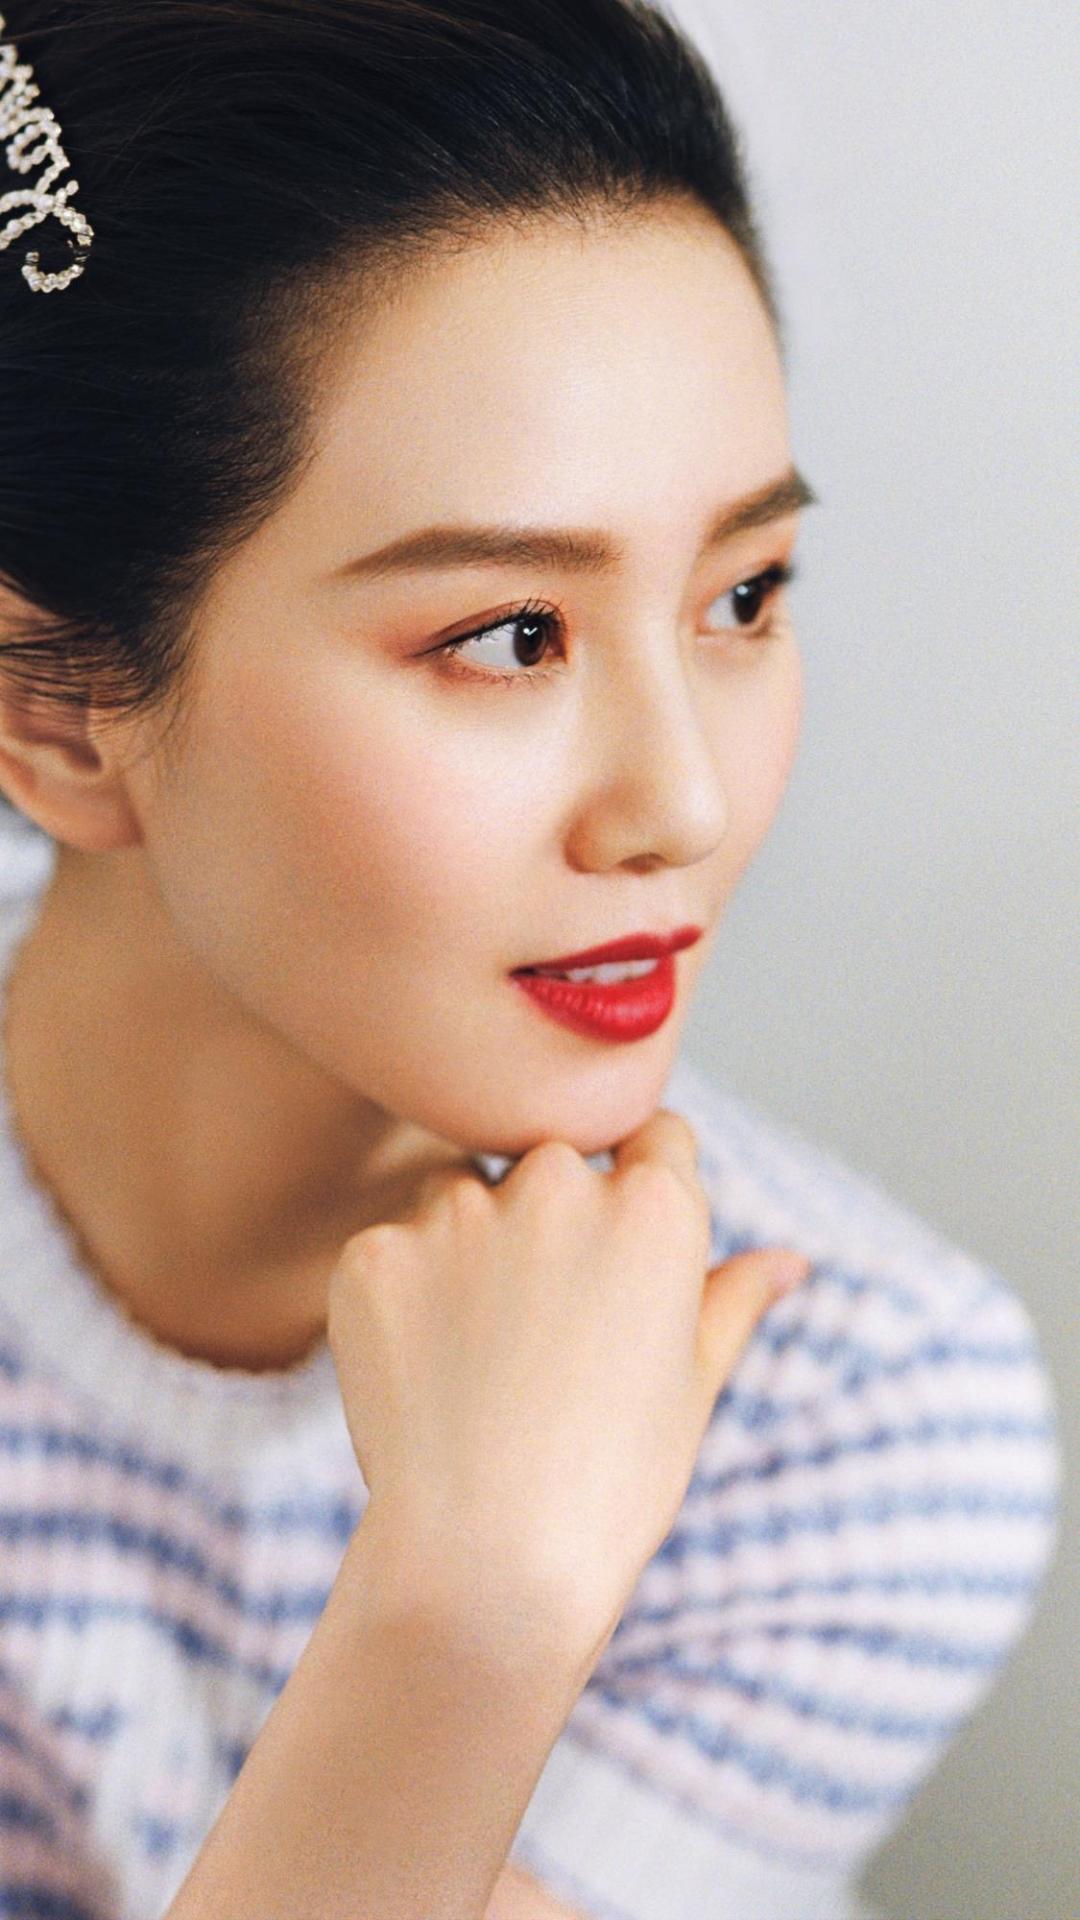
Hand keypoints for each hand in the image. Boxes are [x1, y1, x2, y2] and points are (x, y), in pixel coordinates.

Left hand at [326, 1108, 809, 1658]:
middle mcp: (558, 1186)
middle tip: (538, 1332)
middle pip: (549, 1159)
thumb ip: (731, 1300)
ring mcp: (457, 1215)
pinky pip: (388, 1249)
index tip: (615, 1252)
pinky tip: (421, 1378)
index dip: (637, 1184)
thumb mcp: (692, 1387)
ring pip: (459, 1192)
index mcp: (654, 1207)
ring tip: (478, 1361)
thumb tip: (789, 1261)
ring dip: (466, 1245)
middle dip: (546, 1216)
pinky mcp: (374, 1255)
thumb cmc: (611, 1486)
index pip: (652, 1133)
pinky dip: (399, 1297)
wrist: (484, 1568)